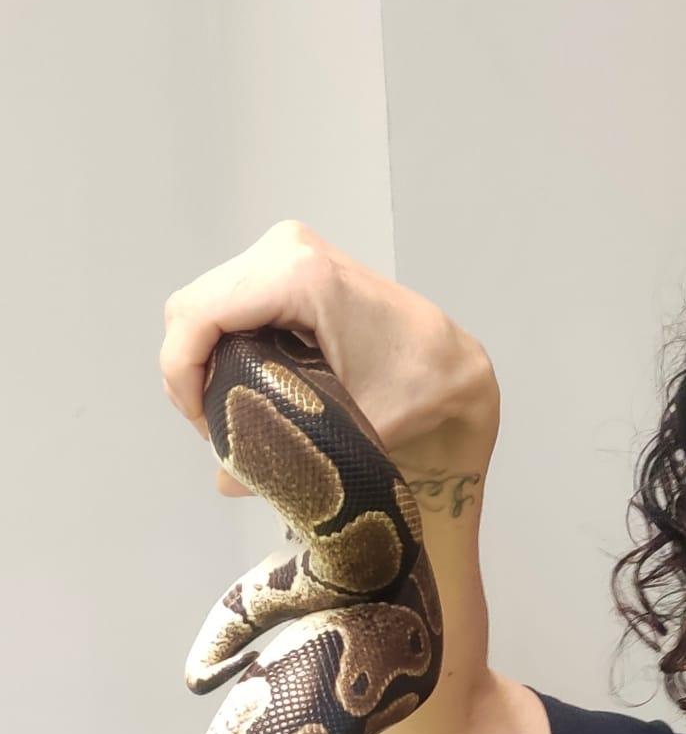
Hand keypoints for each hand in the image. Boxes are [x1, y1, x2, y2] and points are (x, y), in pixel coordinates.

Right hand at [160, 219, 498, 497]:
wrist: (454, 362)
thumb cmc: (419, 390)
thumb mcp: (353, 431)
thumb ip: (286, 456)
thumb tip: (225, 484)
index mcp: (300, 278)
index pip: (199, 317)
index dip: (183, 374)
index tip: (202, 426)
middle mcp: (287, 249)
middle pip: (193, 308)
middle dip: (191, 372)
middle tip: (216, 431)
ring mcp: (286, 249)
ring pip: (205, 304)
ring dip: (203, 359)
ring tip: (229, 414)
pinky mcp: (287, 262)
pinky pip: (228, 301)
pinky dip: (223, 342)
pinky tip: (245, 385)